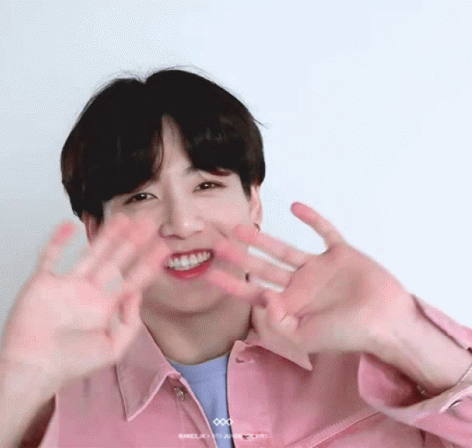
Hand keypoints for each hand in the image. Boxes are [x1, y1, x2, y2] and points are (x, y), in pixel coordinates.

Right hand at [0, 214, 168, 396]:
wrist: (33, 370)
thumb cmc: (71, 363)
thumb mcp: (113, 348)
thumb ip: (130, 322)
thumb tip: (137, 293)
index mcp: (106, 306)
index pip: (133, 279)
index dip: (148, 262)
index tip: (164, 247)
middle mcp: (89, 292)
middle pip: (116, 261)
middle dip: (133, 242)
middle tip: (148, 222)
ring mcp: (67, 285)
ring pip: (90, 254)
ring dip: (106, 236)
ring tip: (123, 218)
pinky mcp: (42, 283)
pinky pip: (50, 257)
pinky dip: (57, 241)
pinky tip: (69, 225)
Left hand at [207, 202, 415, 366]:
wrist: (386, 322)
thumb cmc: (347, 334)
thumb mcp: (305, 338)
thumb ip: (278, 323)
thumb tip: (261, 299)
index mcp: (291, 304)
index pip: (254, 293)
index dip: (232, 284)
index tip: (210, 273)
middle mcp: (300, 284)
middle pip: (263, 267)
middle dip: (239, 257)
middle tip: (216, 244)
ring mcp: (319, 267)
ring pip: (285, 249)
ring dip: (263, 239)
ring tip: (241, 228)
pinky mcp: (340, 253)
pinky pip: (324, 232)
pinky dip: (312, 220)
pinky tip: (295, 208)